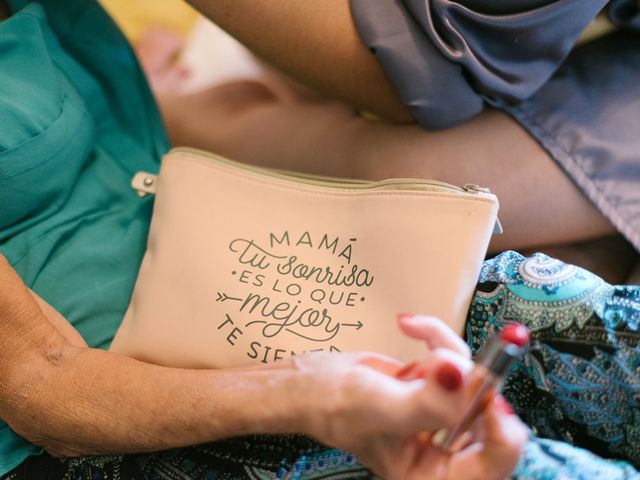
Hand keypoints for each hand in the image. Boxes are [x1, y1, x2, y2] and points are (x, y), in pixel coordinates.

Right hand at [288, 315, 526, 479]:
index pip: (494, 461)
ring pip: (474, 378)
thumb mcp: (379, 408)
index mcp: (434, 474)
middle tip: (445, 359)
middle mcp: (445, 449)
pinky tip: (412, 328)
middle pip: (491, 414)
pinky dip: (438, 337)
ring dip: (447, 350)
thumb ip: (425, 402)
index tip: (483, 389)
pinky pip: (457, 358)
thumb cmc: (333, 408)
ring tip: (416, 338)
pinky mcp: (437, 387)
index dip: (499, 425)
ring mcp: (442, 415)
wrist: (312, 383)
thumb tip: (462, 377)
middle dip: (467, 378)